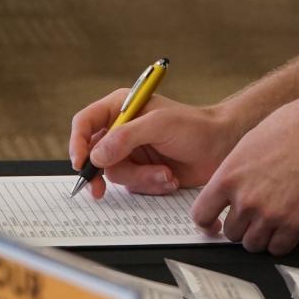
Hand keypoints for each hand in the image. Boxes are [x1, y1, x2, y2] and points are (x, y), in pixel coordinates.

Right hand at [69, 92, 242, 197]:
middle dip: (102, 172)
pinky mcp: (143, 171)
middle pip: (94, 154)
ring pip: (115, 174)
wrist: (221, 147)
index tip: (80, 162)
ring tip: (165, 173)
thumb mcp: (159, 125)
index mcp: (121, 108)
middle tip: (99, 189)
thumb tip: (97, 154)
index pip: (86, 122)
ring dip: (140, 178)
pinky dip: (151, 185)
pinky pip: (133, 185)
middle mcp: (122, 130)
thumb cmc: (195, 127)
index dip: (78, 142)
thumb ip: (126, 137)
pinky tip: (169, 177)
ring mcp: (132, 152)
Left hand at [191, 89, 298, 255]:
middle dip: (242, 225)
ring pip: (253, 245)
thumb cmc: (294, 126)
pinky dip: (281, 241)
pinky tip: (287, 226)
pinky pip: (279, 248)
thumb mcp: (251, 143)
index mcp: (229, 176)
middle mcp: (246, 199)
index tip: (216, 221)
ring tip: (272, 220)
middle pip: (231, 233)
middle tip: (255, 214)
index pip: (201, 215)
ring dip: (261, 235)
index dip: (208, 220)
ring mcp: (271, 214)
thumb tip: (229, 192)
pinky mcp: (296, 223)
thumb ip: (236, 172)